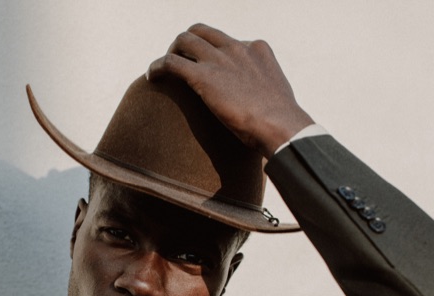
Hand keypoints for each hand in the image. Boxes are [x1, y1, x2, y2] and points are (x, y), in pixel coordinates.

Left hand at [147, 23, 313, 157]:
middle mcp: (236, 48)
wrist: (280, 125)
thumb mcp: (277, 97)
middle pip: (202, 32)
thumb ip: (265, 92)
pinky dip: (158, 66)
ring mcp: (219, 60)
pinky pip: (171, 63)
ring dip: (171, 52)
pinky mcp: (203, 76)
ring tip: (165, 70)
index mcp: (257, 49)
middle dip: (188, 44)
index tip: (208, 67)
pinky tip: (152, 77)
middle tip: (182, 63)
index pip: (228, 41)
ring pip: (184, 40)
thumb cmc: (281, 122)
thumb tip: (264, 108)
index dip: (214, 52)